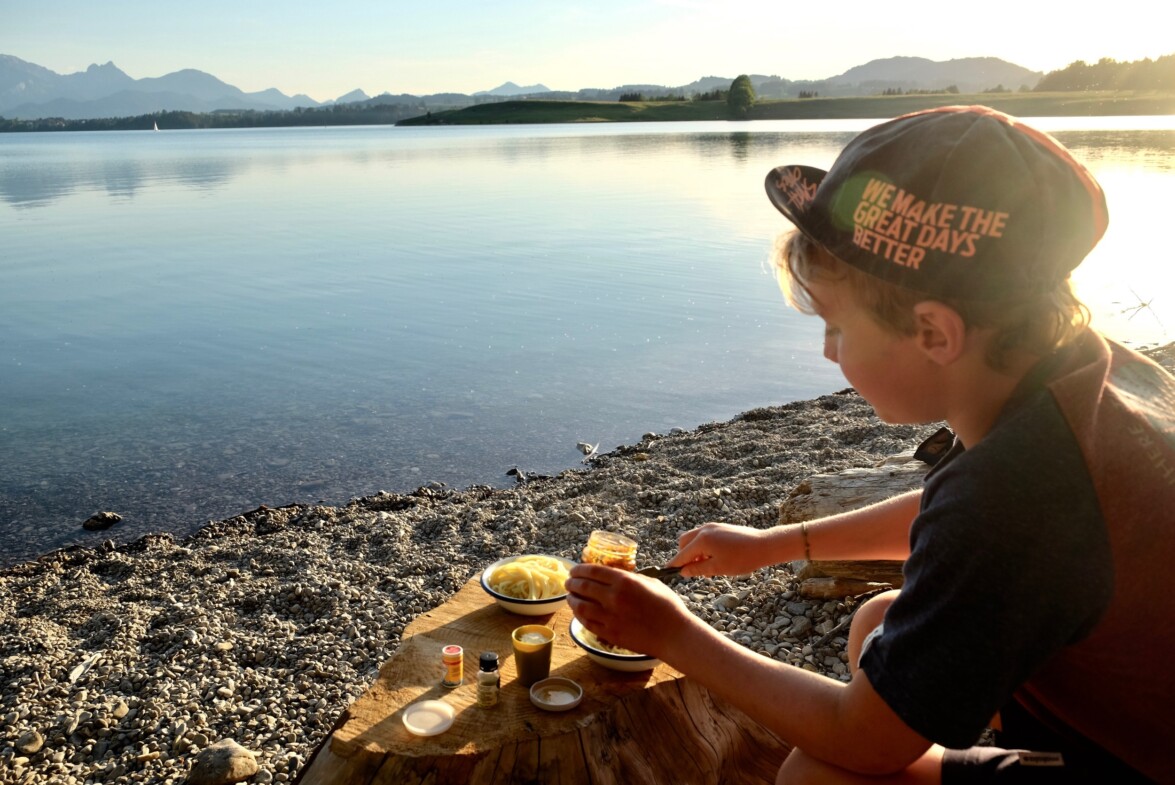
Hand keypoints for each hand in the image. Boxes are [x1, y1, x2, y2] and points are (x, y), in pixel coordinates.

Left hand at [565, 564, 694, 659]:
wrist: (674, 635)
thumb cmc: (667, 606)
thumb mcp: (650, 582)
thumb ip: (630, 578)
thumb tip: (614, 575)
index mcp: (624, 581)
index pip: (593, 571)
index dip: (580, 569)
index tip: (574, 569)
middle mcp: (613, 598)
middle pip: (583, 587)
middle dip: (572, 583)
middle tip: (569, 582)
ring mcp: (610, 617)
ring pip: (581, 606)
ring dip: (572, 599)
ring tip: (570, 596)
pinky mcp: (610, 634)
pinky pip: (587, 623)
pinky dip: (579, 616)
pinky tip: (578, 612)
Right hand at [671, 522, 771, 576]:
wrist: (764, 545)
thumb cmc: (742, 559)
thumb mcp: (718, 568)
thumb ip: (698, 569)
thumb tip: (683, 571)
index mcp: (702, 540)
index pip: (682, 554)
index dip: (674, 564)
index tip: (667, 571)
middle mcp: (704, 530)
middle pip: (683, 542)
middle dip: (683, 555)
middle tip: (691, 570)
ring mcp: (713, 526)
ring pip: (693, 538)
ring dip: (693, 551)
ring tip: (706, 565)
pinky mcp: (720, 527)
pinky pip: (704, 535)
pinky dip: (702, 546)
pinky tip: (713, 557)